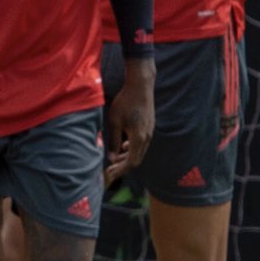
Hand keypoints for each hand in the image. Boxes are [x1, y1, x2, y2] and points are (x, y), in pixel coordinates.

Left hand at [102, 58, 155, 183]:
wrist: (140, 87)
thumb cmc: (125, 102)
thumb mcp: (115, 122)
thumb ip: (114, 141)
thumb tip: (112, 158)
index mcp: (138, 138)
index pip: (131, 162)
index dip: (120, 170)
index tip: (109, 173)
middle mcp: (147, 137)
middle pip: (136, 159)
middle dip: (123, 166)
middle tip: (109, 169)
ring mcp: (150, 132)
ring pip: (139, 151)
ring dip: (127, 157)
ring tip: (114, 159)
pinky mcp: (149, 127)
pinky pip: (141, 143)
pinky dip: (132, 148)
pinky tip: (123, 145)